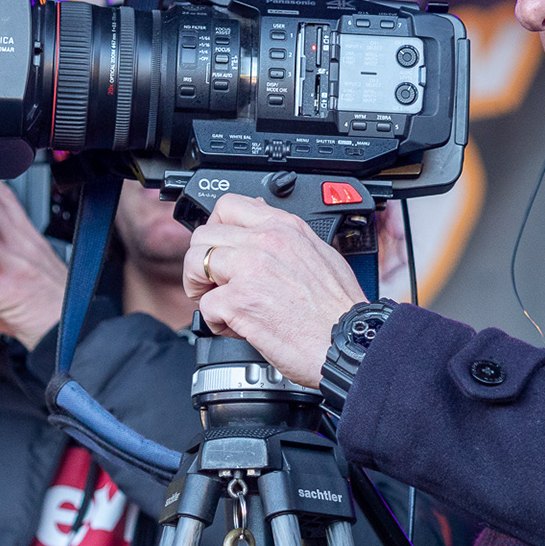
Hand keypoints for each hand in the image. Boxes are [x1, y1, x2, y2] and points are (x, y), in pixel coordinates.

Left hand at [184, 194, 365, 386]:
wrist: (349, 340)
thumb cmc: (340, 307)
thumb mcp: (320, 252)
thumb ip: (287, 237)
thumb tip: (263, 225)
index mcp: (284, 227)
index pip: (228, 206)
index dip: (217, 228)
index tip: (221, 248)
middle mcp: (265, 242)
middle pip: (203, 235)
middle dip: (202, 261)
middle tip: (213, 282)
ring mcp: (250, 269)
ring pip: (195, 263)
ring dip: (200, 286)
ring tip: (218, 302)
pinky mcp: (239, 302)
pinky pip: (204, 305)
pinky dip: (215, 321)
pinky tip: (236, 327)